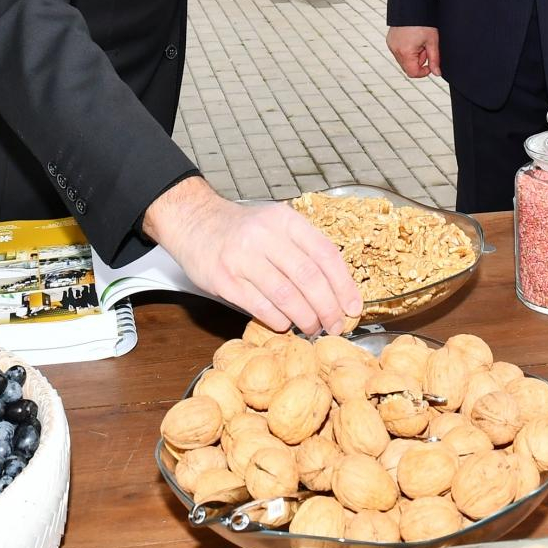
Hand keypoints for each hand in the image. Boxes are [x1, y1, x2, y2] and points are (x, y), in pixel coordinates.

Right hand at [142, 177, 363, 336]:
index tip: (353, 307)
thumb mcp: (276, 225)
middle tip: (335, 325)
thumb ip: (304, 249)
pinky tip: (285, 324)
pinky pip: (260, 306)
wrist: (194, 222)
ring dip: (305, 318)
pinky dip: (278, 320)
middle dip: (328, 308)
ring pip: (286, 296)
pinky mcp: (224, 279)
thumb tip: (338, 290)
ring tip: (312, 327)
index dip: (344, 284)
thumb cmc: (243, 230)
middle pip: (308, 278)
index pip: (324, 253)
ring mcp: (242, 257)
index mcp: (285, 220)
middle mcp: (265, 235)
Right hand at [387, 26, 441, 78]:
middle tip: (425, 48)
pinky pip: (399, 52)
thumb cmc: (423, 22)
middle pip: (407, 67)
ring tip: (419, 42)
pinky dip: (406, 50)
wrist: (412, 6)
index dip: (423, 72)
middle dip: (418, 61)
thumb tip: (437, 73)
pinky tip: (412, 40)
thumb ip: (434, 60)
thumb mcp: (432, 41)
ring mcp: (391, 45)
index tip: (430, 64)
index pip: (413, 73)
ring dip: (412, 56)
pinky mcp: (390, 41)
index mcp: (405, 52)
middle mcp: (395, 50)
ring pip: (403, 60)